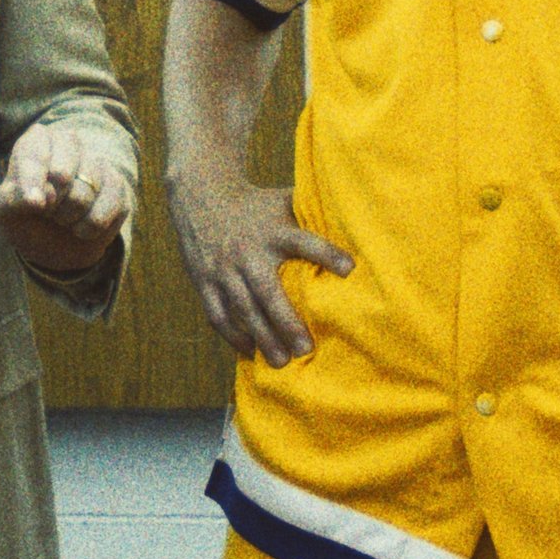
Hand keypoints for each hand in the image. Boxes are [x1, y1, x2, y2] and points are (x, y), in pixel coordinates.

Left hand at [0, 122, 130, 275]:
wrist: (54, 239)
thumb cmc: (23, 216)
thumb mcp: (3, 210)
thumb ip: (12, 200)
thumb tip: (36, 199)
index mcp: (36, 140)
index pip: (35, 153)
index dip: (33, 181)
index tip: (36, 204)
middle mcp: (68, 142)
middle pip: (61, 175)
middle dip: (50, 203)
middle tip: (46, 208)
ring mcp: (96, 162)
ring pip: (84, 194)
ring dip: (67, 218)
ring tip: (61, 217)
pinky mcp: (117, 186)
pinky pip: (104, 212)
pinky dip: (87, 229)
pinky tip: (79, 227)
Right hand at [168, 167, 351, 367]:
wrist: (200, 196)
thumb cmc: (256, 206)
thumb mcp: (282, 202)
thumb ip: (312, 216)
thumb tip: (359, 224)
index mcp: (273, 231)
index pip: (302, 241)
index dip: (325, 253)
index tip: (350, 268)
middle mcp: (247, 251)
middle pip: (267, 289)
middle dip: (285, 320)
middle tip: (305, 348)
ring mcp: (222, 268)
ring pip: (242, 308)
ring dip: (262, 336)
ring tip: (281, 362)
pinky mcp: (204, 280)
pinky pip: (218, 313)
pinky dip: (233, 335)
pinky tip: (251, 352)